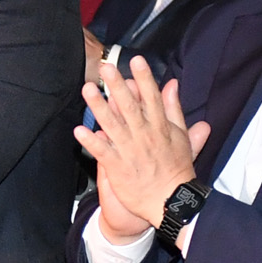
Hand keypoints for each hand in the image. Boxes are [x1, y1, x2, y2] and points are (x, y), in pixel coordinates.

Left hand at [76, 53, 210, 240]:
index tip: (136, 60)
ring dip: (99, 107)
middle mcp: (144, 136)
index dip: (144, 78)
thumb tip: (173, 85)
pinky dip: (91, 142)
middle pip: (129, 107)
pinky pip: (102, 152)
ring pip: (112, 125)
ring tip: (87, 91)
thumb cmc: (177, 169)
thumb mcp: (182, 137)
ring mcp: (129, 151)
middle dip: (117, 86)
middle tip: (105, 68)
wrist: (171, 202)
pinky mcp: (118, 168)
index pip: (152, 98)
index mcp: (160, 127)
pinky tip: (79, 130)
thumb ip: (175, 109)